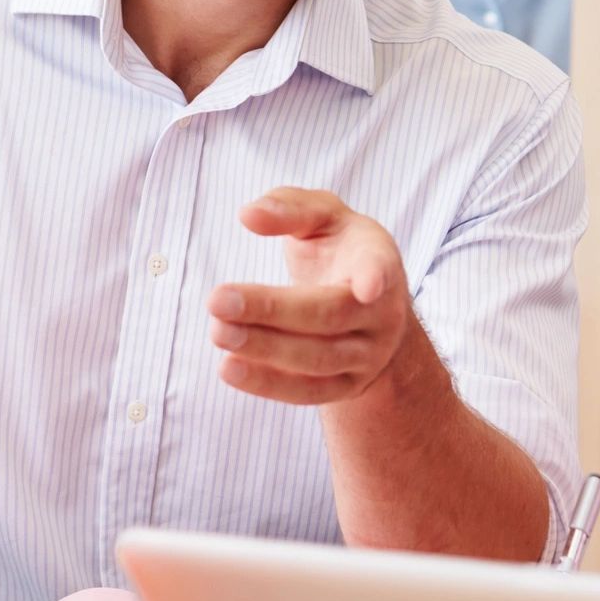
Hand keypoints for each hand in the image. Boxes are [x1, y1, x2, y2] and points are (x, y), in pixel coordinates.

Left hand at [208, 188, 411, 405]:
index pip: (378, 267)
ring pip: (318, 360)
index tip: (368, 285)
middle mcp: (382, 312)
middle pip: (330, 315)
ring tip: (218, 332)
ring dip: (263, 349)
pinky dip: (267, 384)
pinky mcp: (349, 386)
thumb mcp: (323, 217)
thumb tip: (249, 215)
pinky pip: (308, 392)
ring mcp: (369, 355)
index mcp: (378, 259)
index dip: (374, 276)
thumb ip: (289, 208)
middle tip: (218, 301)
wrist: (372, 306)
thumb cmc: (340, 249)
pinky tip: (229, 368)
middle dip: (272, 311)